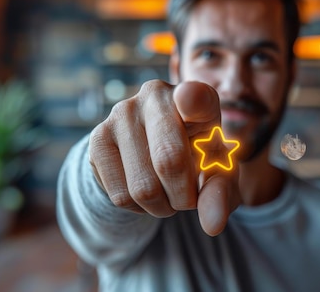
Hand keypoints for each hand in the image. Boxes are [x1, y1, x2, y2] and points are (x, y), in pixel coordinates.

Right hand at [89, 80, 240, 235]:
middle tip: (188, 199)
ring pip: (143, 187)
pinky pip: (119, 195)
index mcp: (197, 97)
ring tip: (167, 193)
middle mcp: (156, 94)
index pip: (194, 96)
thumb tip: (212, 225)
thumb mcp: (217, 174)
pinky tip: (145, 191)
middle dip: (184, 197)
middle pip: (169, 161)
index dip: (192, 100)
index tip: (188, 100)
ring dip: (161, 207)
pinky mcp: (97, 137)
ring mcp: (121, 113)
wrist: (152, 151)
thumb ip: (221, 194)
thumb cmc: (197, 158)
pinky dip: (138, 208)